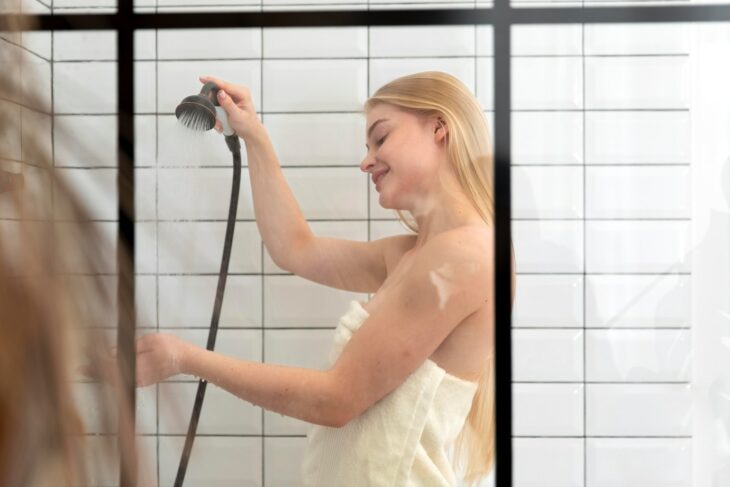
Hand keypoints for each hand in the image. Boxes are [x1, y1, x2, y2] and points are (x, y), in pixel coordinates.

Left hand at [78, 332, 193, 387]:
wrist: (186, 359)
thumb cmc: (170, 347)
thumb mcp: (149, 341)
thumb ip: (130, 347)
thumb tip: (112, 352)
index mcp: (136, 368)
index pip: (111, 367)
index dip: (96, 364)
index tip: (84, 363)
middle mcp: (135, 378)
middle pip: (111, 376)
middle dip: (95, 372)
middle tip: (79, 370)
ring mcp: (139, 381)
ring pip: (116, 380)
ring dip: (102, 375)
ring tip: (88, 371)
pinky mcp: (142, 381)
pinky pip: (123, 380)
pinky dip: (112, 376)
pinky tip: (104, 372)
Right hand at [199, 75, 261, 139]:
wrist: (250, 133)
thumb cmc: (248, 125)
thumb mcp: (237, 115)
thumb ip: (228, 104)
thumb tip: (220, 93)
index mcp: (242, 93)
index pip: (225, 84)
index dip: (212, 81)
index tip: (202, 79)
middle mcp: (237, 93)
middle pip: (218, 92)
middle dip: (215, 106)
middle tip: (218, 117)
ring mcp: (232, 97)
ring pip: (216, 100)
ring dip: (216, 113)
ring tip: (222, 123)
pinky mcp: (228, 102)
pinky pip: (217, 105)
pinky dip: (218, 114)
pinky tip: (222, 122)